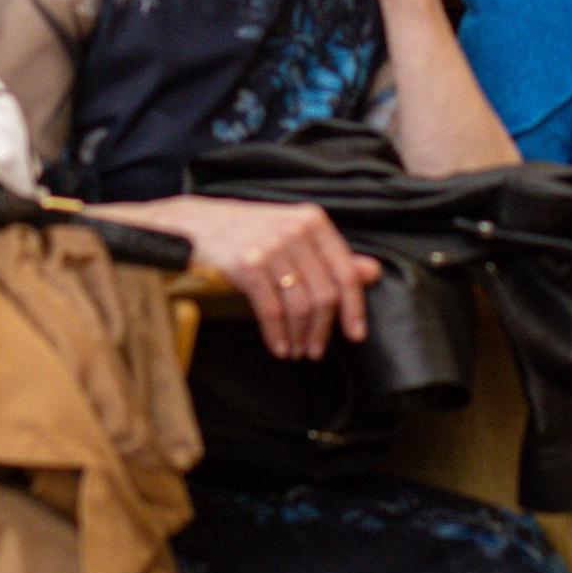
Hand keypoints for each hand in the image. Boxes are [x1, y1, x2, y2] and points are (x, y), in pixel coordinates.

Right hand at [180, 194, 378, 359]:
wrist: (197, 225)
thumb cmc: (250, 232)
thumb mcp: (294, 236)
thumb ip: (332, 256)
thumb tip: (373, 272)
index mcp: (313, 221)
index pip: (345, 272)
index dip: (354, 308)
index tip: (356, 335)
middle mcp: (295, 230)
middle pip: (324, 295)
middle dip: (322, 330)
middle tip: (315, 350)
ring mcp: (270, 246)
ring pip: (300, 305)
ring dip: (300, 337)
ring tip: (296, 351)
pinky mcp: (246, 264)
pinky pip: (272, 310)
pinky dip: (277, 335)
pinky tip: (278, 347)